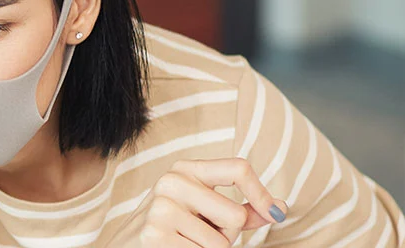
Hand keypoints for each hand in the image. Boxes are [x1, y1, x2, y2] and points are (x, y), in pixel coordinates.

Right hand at [112, 158, 287, 246]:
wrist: (130, 245)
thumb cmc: (175, 229)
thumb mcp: (206, 212)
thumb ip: (241, 210)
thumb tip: (279, 209)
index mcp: (186, 168)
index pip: (238, 168)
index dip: (261, 193)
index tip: (273, 213)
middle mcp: (171, 181)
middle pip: (235, 216)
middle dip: (227, 235)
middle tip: (200, 233)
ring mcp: (161, 208)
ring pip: (220, 243)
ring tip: (185, 241)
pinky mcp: (155, 234)